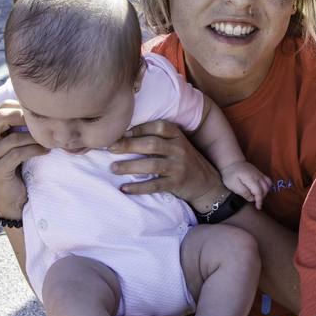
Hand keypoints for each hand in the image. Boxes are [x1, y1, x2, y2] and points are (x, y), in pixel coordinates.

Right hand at [0, 103, 46, 220]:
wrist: (11, 200)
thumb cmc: (17, 168)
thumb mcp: (14, 145)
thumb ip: (17, 128)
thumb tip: (38, 107)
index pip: (2, 108)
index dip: (23, 107)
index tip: (42, 114)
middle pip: (2, 116)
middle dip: (26, 117)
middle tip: (45, 124)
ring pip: (14, 137)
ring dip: (35, 138)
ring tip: (49, 141)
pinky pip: (17, 153)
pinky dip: (35, 150)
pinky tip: (45, 151)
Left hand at [108, 120, 224, 206]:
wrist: (206, 182)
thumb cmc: (182, 160)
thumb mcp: (175, 144)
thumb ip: (157, 138)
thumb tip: (122, 135)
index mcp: (177, 136)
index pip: (158, 127)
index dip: (138, 128)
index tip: (119, 133)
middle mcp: (179, 149)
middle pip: (151, 144)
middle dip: (128, 145)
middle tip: (110, 148)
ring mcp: (179, 167)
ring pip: (152, 165)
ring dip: (130, 166)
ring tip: (113, 168)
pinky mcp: (177, 184)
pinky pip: (155, 185)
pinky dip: (138, 188)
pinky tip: (124, 189)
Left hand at [220, 160, 272, 208]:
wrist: (232, 163)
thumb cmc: (230, 175)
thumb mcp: (233, 185)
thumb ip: (243, 192)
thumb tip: (252, 198)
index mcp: (250, 179)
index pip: (258, 191)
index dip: (259, 201)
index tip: (258, 207)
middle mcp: (257, 176)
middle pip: (265, 189)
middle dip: (261, 198)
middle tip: (256, 203)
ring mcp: (260, 174)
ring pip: (268, 185)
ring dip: (265, 193)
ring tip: (258, 197)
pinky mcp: (260, 173)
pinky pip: (268, 180)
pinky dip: (267, 187)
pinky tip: (263, 191)